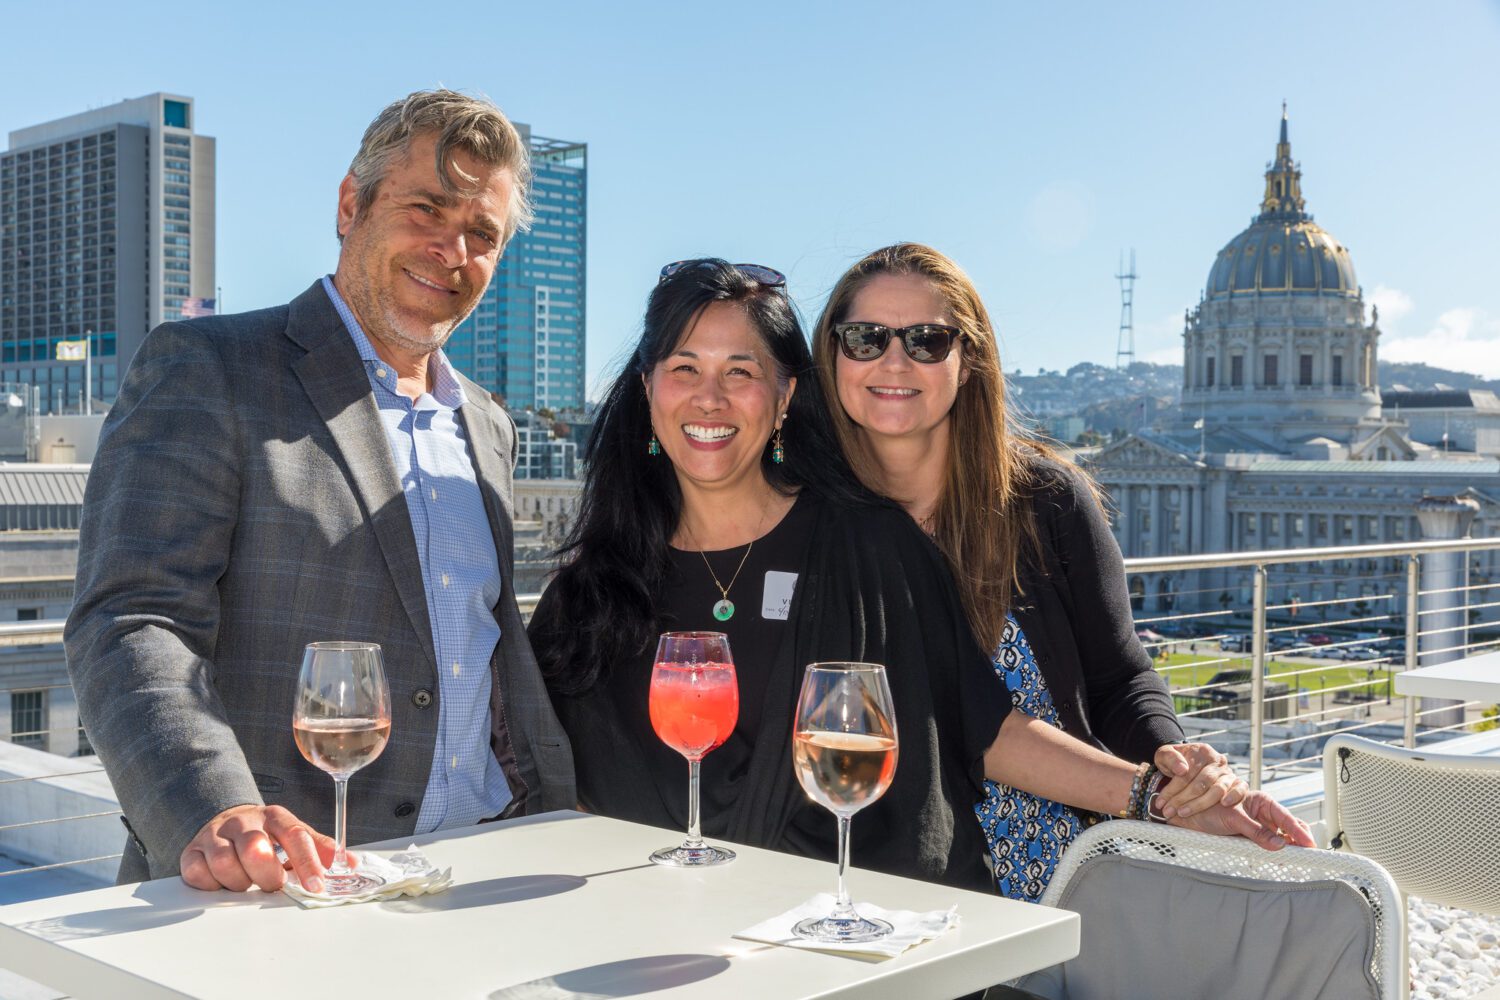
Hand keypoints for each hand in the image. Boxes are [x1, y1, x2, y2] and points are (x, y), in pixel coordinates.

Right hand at [179, 804, 346, 892]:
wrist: (226, 821)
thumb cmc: (266, 835)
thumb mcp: (294, 836)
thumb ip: (320, 848)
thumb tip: (350, 863)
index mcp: (275, 817)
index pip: (295, 835)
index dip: (308, 862)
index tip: (317, 886)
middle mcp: (244, 821)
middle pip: (255, 848)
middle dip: (267, 875)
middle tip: (272, 883)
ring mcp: (215, 835)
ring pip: (225, 864)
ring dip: (240, 883)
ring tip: (247, 881)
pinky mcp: (191, 851)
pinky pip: (198, 873)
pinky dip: (212, 885)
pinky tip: (222, 881)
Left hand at [1153, 742, 1245, 818]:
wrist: (1186, 763)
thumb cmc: (1174, 761)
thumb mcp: (1165, 755)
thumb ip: (1170, 759)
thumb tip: (1182, 769)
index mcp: (1201, 751)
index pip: (1187, 773)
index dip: (1173, 789)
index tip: (1161, 802)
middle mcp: (1217, 760)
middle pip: (1202, 782)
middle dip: (1183, 799)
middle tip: (1169, 811)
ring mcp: (1228, 772)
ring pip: (1217, 789)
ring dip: (1200, 804)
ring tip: (1183, 813)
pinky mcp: (1237, 782)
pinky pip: (1240, 788)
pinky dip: (1234, 795)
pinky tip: (1224, 804)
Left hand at [1169, 790, 1316, 850]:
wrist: (1187, 815)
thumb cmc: (1207, 809)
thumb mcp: (1233, 819)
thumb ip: (1256, 832)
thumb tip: (1279, 845)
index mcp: (1261, 801)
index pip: (1286, 817)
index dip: (1299, 831)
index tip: (1309, 844)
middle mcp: (1263, 813)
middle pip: (1289, 827)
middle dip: (1298, 840)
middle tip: (1306, 855)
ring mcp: (1259, 826)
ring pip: (1281, 837)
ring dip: (1289, 848)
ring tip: (1295, 860)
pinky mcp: (1252, 837)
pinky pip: (1269, 845)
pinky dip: (1276, 853)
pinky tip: (1279, 861)